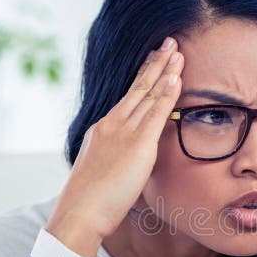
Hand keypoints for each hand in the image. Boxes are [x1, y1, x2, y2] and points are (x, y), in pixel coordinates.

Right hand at [46, 37, 183, 256]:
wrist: (79, 213)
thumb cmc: (90, 202)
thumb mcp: (103, 173)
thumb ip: (118, 161)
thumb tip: (131, 163)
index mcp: (102, 130)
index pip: (128, 97)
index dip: (143, 76)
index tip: (154, 60)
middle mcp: (111, 124)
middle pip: (138, 88)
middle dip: (156, 63)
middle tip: (169, 43)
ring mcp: (123, 132)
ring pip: (148, 95)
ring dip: (165, 71)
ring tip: (178, 52)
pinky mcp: (137, 145)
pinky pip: (156, 114)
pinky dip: (167, 94)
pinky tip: (177, 78)